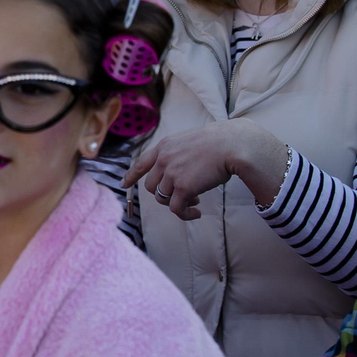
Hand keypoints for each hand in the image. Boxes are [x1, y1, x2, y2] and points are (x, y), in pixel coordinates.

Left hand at [122, 119, 287, 220]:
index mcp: (164, 146)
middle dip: (163, 194)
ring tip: (196, 202)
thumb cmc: (220, 143)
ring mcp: (171, 173)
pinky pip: (177, 209)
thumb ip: (179, 155)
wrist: (232, 145)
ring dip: (178, 203)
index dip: (131, 176)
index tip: (124, 185)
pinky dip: (185, 214)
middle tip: (184, 196)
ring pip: (163, 198)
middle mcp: (163, 159)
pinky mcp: (183, 187)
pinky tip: (197, 213)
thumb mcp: (190, 142)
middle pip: (151, 186)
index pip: (141, 163)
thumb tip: (179, 174)